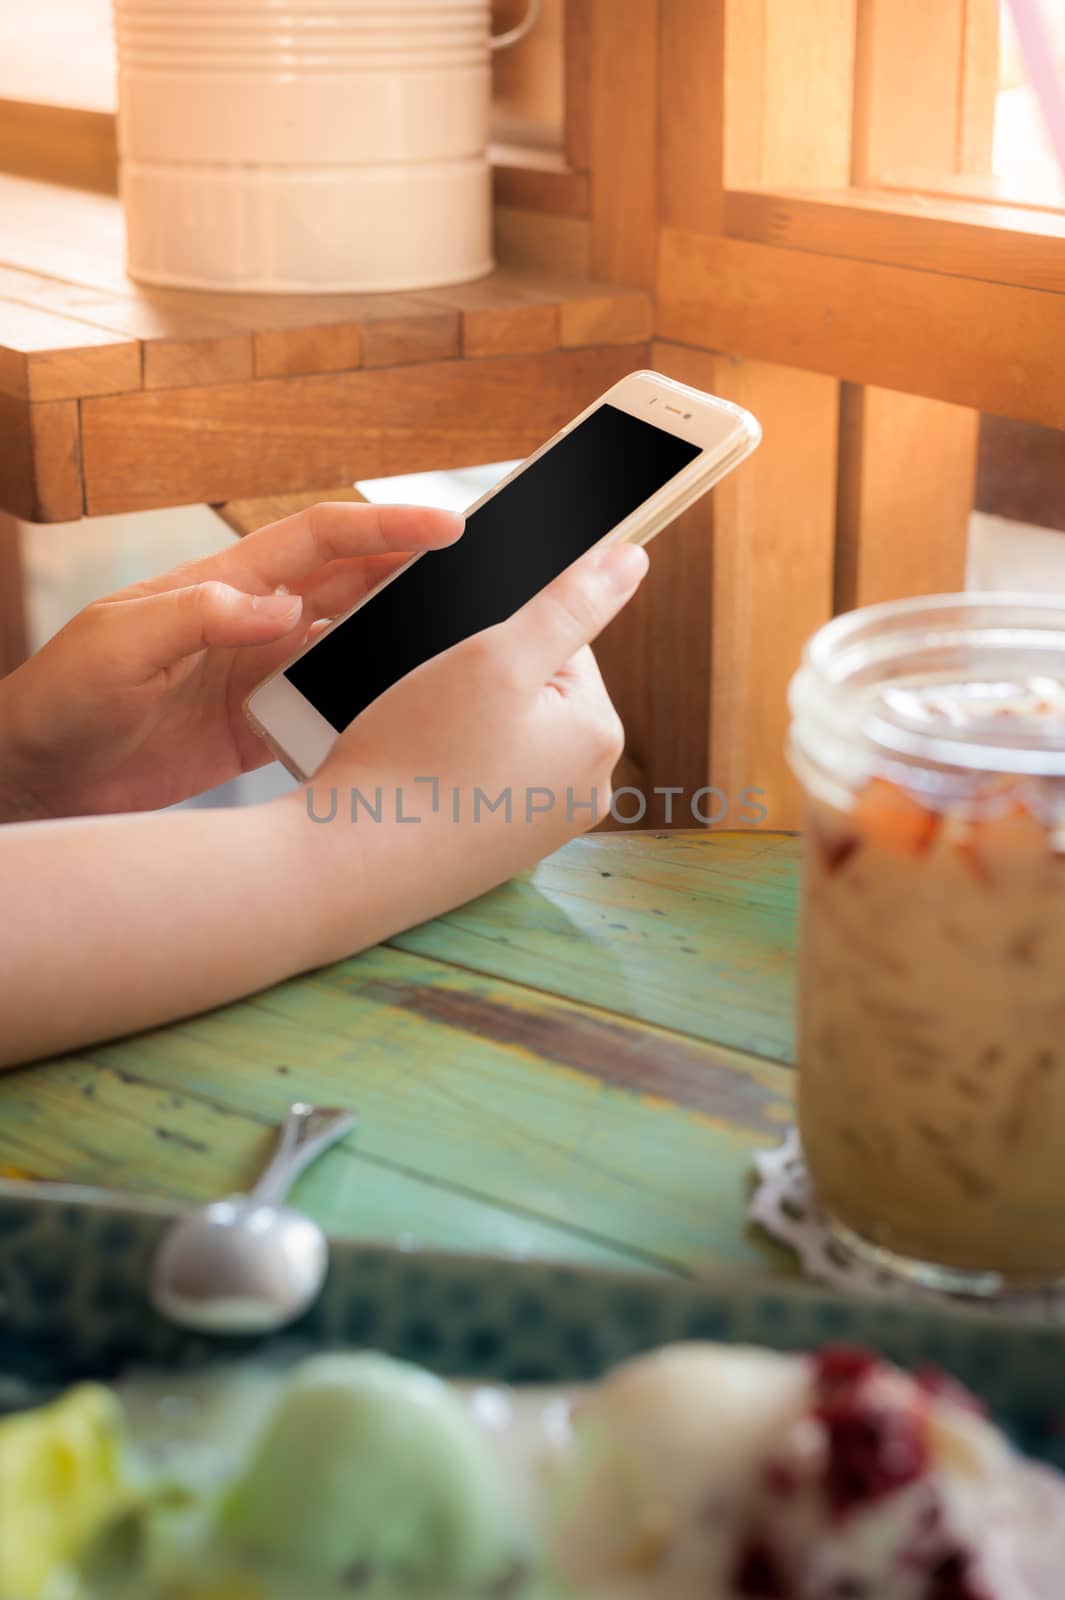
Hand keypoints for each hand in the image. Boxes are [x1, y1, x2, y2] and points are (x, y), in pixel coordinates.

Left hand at [0, 501, 461, 818]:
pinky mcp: (262, 729)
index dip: (384, 529)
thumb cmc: (61, 699)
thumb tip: (283, 608)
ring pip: (353, 644)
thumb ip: (198, 616)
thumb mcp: (119, 645)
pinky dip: (372, 705)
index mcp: (223, 585)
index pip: (320, 541)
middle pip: (353, 584)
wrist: (38, 778)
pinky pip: (331, 708)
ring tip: (467, 643)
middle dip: (417, 573)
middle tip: (486, 577)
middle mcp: (254, 623)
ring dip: (405, 638)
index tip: (447, 530)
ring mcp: (262, 676)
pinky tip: (409, 712)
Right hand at [296, 540, 648, 962]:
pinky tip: (417, 779)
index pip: (565, 644)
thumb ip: (570, 604)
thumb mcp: (495, 657)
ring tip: (419, 743)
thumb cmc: (415, 759)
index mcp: (599, 737)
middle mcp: (585, 790)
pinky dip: (450, 770)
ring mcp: (543, 826)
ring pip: (505, 734)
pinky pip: (482, 780)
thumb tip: (633, 560)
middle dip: (482, 683)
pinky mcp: (500, 850)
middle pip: (537, 691)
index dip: (498, 638)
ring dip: (462, 725)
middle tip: (429, 708)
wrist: (348, 866)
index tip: (452, 666)